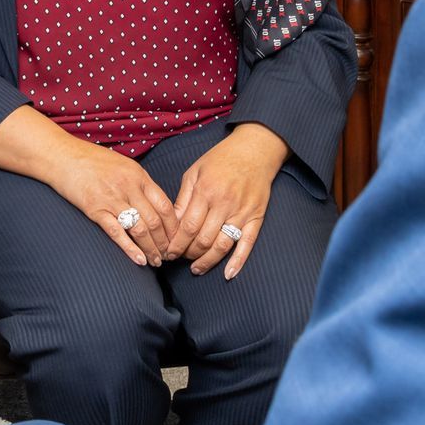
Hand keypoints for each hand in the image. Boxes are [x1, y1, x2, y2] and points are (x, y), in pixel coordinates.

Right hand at [48, 140, 181, 266]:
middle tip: (169, 256)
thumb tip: (155, 204)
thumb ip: (139, 183)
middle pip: (155, 221)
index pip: (166, 206)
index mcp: (139, 175)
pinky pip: (117, 233)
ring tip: (156, 261)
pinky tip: (139, 260)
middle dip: (165, 243)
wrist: (62, 155)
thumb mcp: (122, 165)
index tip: (177, 239)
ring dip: (151, 249)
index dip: (174, 227)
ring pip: (140, 230)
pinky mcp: (95, 209)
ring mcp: (112, 198)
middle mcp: (129, 187)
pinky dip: (130, 249)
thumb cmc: (91, 160)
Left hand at [169, 124, 288, 278]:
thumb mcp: (195, 172)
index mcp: (206, 191)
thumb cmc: (220, 159)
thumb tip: (172, 223)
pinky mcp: (256, 217)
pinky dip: (238, 261)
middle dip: (188, 254)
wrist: (255, 150)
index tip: (168, 252)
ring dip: (207, 261)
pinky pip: (247, 244)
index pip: (188, 226)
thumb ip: (183, 198)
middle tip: (179, 260)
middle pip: (203, 239)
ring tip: (196, 268)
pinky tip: (227, 274)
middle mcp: (224, 203)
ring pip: (223, 245)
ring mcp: (242, 212)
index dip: (176, 243)